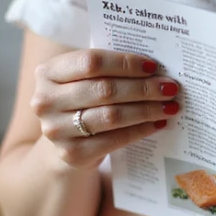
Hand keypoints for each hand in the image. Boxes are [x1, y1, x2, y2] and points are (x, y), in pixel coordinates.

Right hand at [30, 49, 179, 169]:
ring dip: (146, 110)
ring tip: (169, 106)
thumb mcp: (84, 79)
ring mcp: (56, 129)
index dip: (125, 63)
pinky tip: (156, 124)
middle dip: (143, 88)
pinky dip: (139, 130)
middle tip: (170, 88)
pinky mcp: (71, 153)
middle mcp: (45, 100)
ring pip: (111, 116)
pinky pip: (114, 139)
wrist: (63, 140)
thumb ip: (108, 68)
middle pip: (104, 90)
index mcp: (48, 72)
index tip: (154, 66)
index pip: (91, 61)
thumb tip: (154, 68)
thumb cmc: (82, 100)